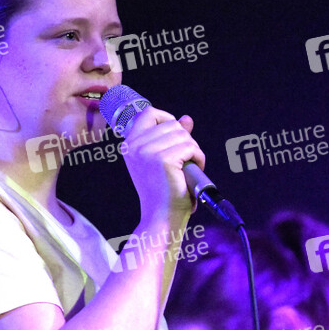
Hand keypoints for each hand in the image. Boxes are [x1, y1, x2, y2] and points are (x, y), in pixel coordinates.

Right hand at [121, 108, 204, 222]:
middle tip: (185, 160)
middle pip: (172, 124)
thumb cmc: (162, 191)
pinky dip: (198, 158)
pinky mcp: (164, 159)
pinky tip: (192, 171)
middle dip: (185, 140)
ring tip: (189, 167)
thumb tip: (186, 119)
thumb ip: (172, 137)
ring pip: (183, 135)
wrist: (161, 216)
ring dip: (193, 150)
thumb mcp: (163, 159)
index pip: (148, 113)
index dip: (166, 119)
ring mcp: (147, 151)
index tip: (176, 136)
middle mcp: (135, 145)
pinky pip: (191, 147)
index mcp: (130, 144)